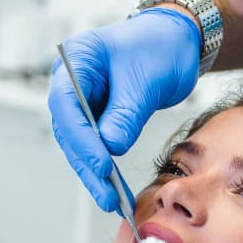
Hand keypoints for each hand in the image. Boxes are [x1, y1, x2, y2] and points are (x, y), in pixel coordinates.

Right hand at [49, 9, 201, 212]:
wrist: (176, 41)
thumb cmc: (161, 46)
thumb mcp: (147, 80)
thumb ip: (126, 113)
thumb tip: (110, 148)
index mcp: (77, 59)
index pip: (66, 104)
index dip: (81, 138)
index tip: (102, 163)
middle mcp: (72, 81)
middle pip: (69, 129)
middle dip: (87, 164)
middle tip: (106, 194)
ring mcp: (83, 100)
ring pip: (80, 144)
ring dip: (95, 174)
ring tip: (112, 201)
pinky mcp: (97, 117)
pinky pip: (97, 145)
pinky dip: (106, 168)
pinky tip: (116, 190)